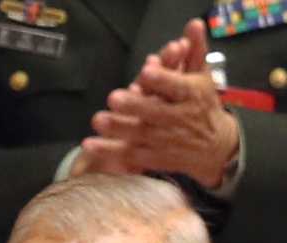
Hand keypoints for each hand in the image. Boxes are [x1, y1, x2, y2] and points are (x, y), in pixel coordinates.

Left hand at [83, 22, 241, 182]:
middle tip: (113, 97)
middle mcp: (180, 118)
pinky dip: (109, 151)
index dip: (162, 80)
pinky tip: (90, 144)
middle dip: (135, 105)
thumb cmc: (202, 103)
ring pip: (139, 134)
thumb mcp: (202, 76)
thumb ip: (194, 51)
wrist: (214, 146)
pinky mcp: (154, 157)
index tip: (146, 71)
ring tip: (98, 120)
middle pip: (155, 112)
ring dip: (117, 128)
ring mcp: (165, 140)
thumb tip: (192, 25)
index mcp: (192, 94)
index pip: (177, 86)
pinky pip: (130, 155)